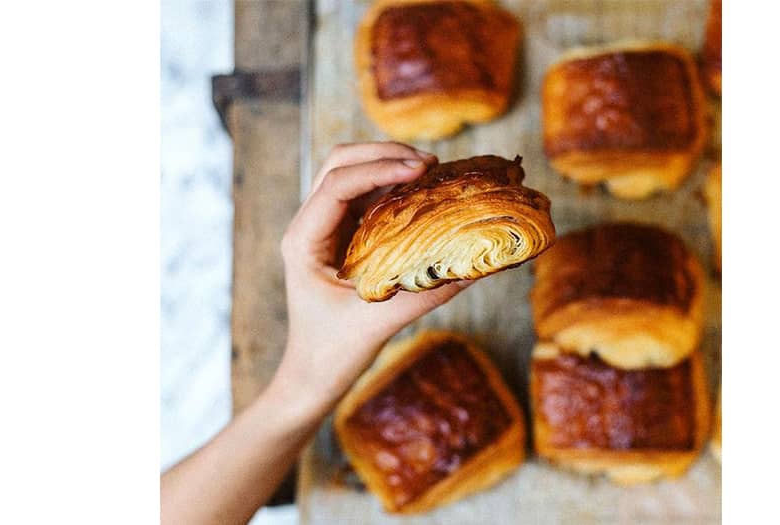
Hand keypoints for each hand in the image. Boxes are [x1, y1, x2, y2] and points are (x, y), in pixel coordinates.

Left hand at [273, 142, 470, 416]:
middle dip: (384, 154)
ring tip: (432, 171)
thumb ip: (425, 294)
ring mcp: (325, 228)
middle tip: (430, 163)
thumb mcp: (379, 323)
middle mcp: (310, 225)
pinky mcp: (343, 236)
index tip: (422, 170)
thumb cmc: (333, 354)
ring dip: (389, 164)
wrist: (312, 377)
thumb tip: (475, 270)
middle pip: (340, 163)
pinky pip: (366, 196)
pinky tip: (425, 193)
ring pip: (351, 173)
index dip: (379, 169)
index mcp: (304, 240)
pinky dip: (394, 186)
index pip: (337, 184)